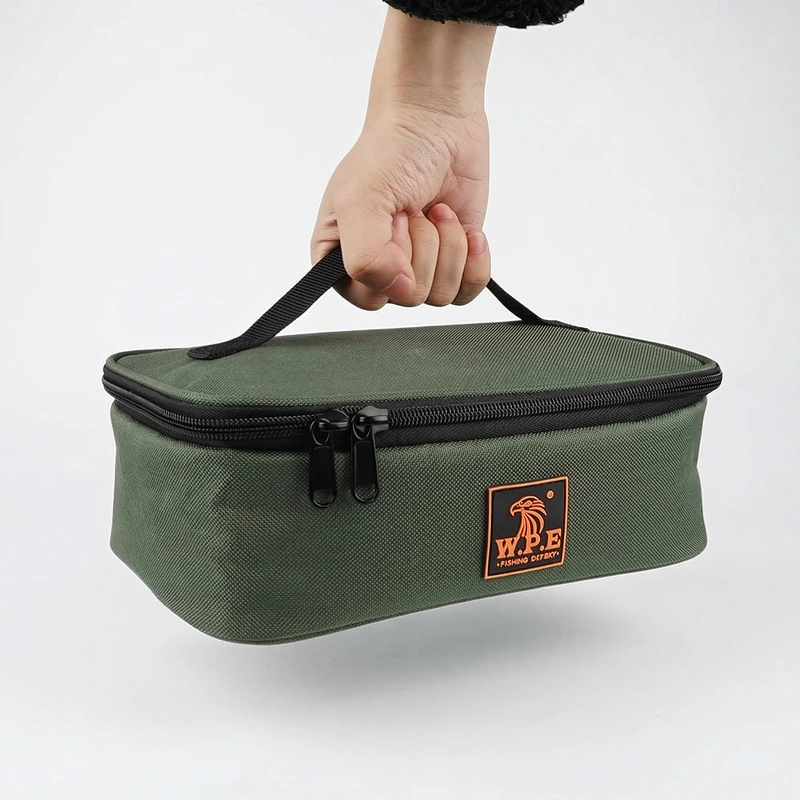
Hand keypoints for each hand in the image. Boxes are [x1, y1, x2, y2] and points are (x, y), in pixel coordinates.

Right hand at [310, 9, 495, 309]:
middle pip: (409, 296)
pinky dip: (474, 261)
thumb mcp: (362, 200)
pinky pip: (468, 291)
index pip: (367, 298)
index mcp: (342, 258)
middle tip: (412, 210)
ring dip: (447, 247)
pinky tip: (466, 230)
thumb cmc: (391, 152)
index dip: (386, 266)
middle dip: (421, 247)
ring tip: (436, 211)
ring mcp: (419, 267)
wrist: (438, 122)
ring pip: (440, 295)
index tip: (390, 225)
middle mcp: (379, 268)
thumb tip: (399, 289)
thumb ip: (365, 256)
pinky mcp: (454, 262)